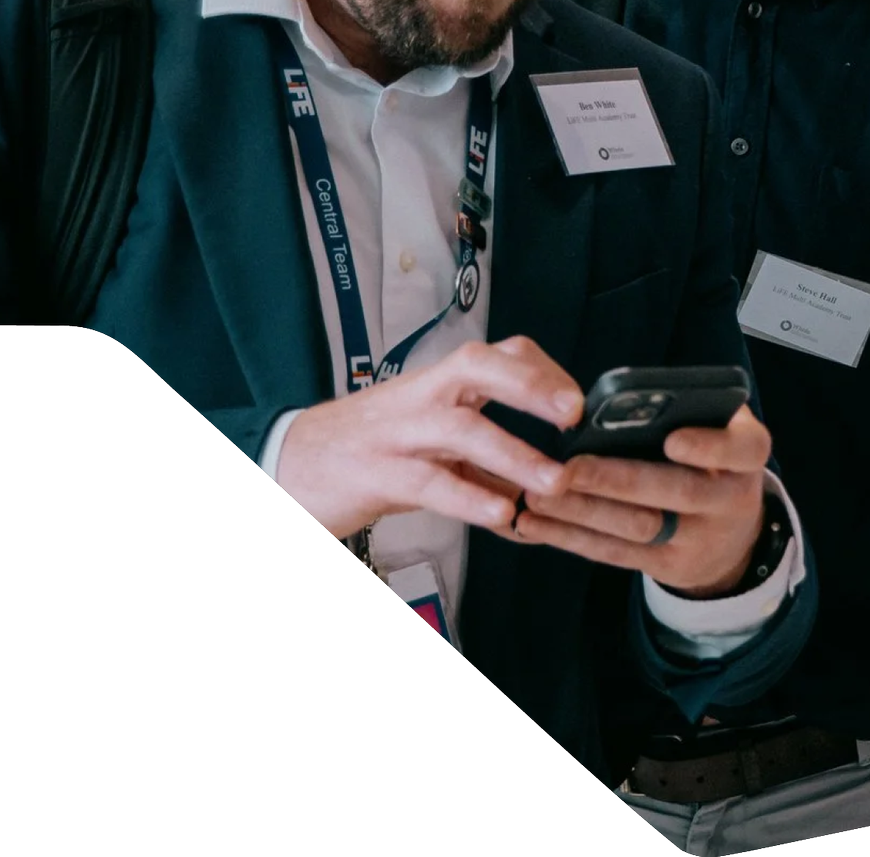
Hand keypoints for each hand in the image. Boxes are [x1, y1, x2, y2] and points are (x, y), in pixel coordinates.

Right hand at [271, 335, 581, 538]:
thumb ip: (483, 455)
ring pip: (460, 429)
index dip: (542, 373)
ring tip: (555, 481)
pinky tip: (501, 513)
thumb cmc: (368, 450)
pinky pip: (429, 482)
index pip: (499, 355)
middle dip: (531, 386)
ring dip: (514, 453)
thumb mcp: (430, 440)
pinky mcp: (376, 474)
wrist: (289, 465)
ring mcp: (398, 434)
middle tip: (576, 414)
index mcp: (438, 385)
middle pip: (479, 369)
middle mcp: (421, 398)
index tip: (580, 403)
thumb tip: (546, 473)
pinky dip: (468, 496)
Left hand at [510, 404, 770, 595]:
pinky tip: (533, 524)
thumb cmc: (709, 458)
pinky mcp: (667, 566)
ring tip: (538, 495)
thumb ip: (684, 410)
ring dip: (583, 512)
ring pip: (640, 527)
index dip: (710, 446)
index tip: (672, 439)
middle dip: (618, 480)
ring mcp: (700, 538)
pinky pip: (616, 553)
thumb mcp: (717, 428)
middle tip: (568, 468)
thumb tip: (615, 401)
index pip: (742, 449)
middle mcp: (731, 499)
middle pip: (678, 492)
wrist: (731, 534)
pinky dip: (570, 538)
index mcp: (747, 454)